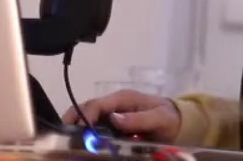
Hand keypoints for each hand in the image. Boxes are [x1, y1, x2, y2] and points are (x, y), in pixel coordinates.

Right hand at [61, 90, 180, 142]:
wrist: (176, 121)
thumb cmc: (168, 118)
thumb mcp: (159, 118)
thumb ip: (139, 119)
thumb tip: (114, 119)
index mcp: (123, 98)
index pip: (97, 104)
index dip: (84, 116)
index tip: (78, 133)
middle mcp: (114, 103)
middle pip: (86, 108)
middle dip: (74, 121)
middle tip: (65, 139)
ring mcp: (112, 113)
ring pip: (87, 116)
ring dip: (77, 127)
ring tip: (70, 143)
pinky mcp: (112, 123)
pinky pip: (94, 126)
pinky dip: (86, 133)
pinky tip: (83, 144)